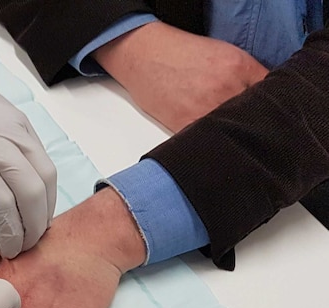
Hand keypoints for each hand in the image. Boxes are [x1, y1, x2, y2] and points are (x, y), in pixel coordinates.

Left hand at [0, 45, 56, 258]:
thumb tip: (0, 240)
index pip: (3, 205)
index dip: (13, 233)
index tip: (12, 250)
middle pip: (31, 190)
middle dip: (35, 225)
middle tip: (29, 242)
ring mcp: (11, 125)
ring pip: (46, 172)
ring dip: (46, 204)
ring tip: (36, 224)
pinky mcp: (21, 117)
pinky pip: (43, 155)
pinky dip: (43, 181)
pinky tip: (35, 197)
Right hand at [93, 22, 267, 131]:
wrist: (146, 58)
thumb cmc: (183, 56)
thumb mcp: (226, 55)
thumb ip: (250, 75)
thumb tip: (265, 99)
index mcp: (238, 69)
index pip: (270, 96)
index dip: (271, 107)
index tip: (268, 115)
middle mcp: (224, 90)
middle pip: (253, 118)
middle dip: (252, 123)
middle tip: (249, 128)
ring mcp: (203, 110)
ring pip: (232, 133)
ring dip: (232, 136)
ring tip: (227, 134)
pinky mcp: (184, 126)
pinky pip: (207, 141)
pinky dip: (212, 143)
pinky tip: (210, 139)